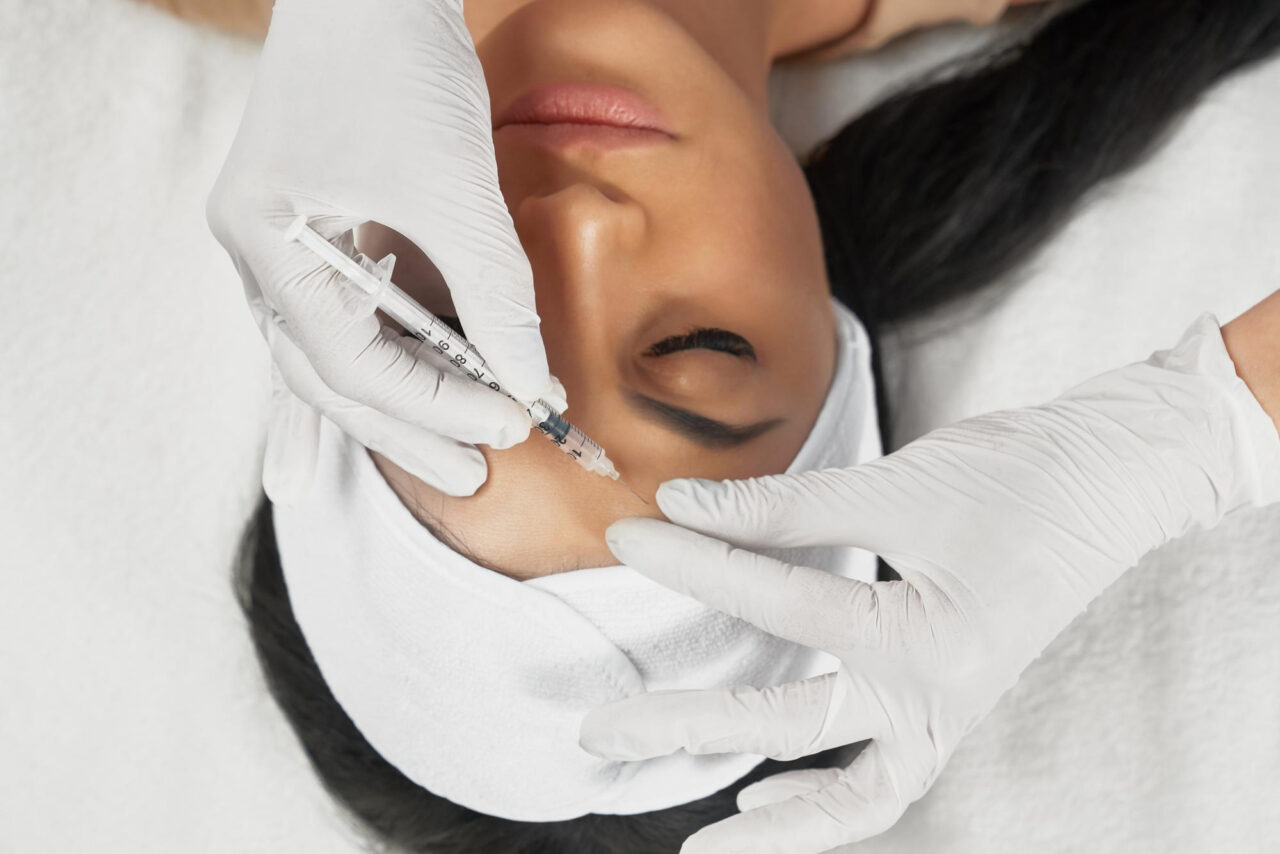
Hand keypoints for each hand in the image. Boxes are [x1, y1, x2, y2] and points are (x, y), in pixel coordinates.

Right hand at [207, 0, 560, 501]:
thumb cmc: (396, 60)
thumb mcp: (454, 187)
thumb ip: (494, 294)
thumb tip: (532, 384)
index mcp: (265, 241)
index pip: (350, 361)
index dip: (433, 404)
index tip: (510, 424)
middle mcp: (261, 251)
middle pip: (330, 376)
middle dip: (406, 429)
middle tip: (472, 476)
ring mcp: (288, 241)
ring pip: (339, 353)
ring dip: (404, 400)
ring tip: (465, 444)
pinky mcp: (325, 229)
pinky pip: (354, 315)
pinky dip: (397, 353)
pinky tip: (433, 387)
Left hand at [581, 316, 1279, 853]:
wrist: (1112, 482)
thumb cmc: (1020, 477)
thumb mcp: (895, 486)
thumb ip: (783, 507)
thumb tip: (683, 507)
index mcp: (924, 633)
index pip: (781, 601)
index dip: (695, 562)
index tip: (629, 535)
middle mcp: (936, 695)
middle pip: (788, 723)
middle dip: (685, 727)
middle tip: (598, 728)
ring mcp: (944, 712)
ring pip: (845, 791)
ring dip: (767, 813)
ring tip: (691, 834)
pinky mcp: (945, 708)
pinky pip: (884, 782)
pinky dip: (826, 804)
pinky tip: (764, 802)